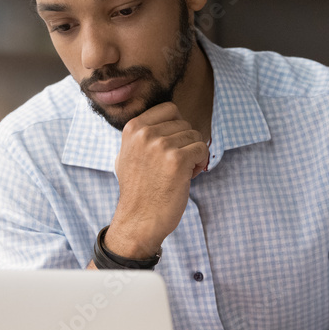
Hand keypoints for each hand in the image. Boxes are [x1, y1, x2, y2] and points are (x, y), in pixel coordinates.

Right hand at [106, 102, 208, 257]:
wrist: (139, 219)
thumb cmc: (137, 190)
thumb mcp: (126, 155)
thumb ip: (140, 135)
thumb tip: (159, 121)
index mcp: (133, 128)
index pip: (170, 109)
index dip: (177, 127)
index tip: (172, 146)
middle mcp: (145, 133)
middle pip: (184, 124)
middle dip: (185, 143)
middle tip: (176, 164)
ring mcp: (161, 146)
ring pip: (195, 136)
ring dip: (193, 154)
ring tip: (180, 172)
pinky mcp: (177, 160)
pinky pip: (202, 149)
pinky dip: (200, 162)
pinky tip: (189, 176)